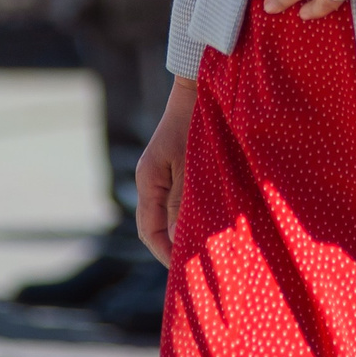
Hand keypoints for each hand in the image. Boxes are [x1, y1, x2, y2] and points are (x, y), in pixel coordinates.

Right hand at [136, 76, 196, 266]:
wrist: (201, 86)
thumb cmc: (196, 122)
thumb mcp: (190, 164)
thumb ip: (182, 200)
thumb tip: (175, 238)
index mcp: (148, 180)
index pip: (148, 230)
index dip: (164, 252)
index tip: (184, 270)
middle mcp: (150, 180)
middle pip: (154, 226)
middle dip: (172, 247)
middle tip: (197, 267)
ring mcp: (162, 174)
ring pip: (166, 214)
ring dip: (182, 232)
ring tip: (204, 249)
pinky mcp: (176, 168)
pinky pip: (177, 201)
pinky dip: (188, 215)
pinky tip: (207, 222)